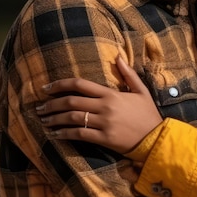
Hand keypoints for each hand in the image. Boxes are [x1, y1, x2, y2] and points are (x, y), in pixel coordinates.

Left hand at [37, 57, 162, 152]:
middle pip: (71, 102)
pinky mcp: (104, 139)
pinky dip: (65, 134)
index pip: (80, 85)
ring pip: (72, 119)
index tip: (46, 88)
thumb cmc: (148, 113)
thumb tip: (118, 57)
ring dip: (54, 119)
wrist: (156, 138)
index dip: (60, 85)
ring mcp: (103, 123)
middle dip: (52, 103)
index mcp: (111, 94)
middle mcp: (105, 107)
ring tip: (43, 120)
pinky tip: (55, 134)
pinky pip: (79, 135)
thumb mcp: (141, 90)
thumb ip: (128, 74)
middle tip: (39, 106)